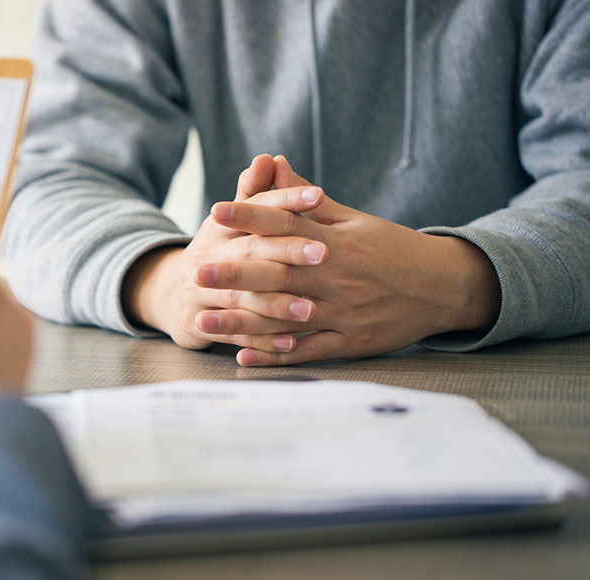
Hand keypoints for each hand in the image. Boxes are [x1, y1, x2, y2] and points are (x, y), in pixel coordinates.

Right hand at [123, 155, 327, 350]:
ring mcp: (200, 292)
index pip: (256, 208)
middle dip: (286, 252)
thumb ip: (253, 193)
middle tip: (324, 253)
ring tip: (311, 309)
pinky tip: (291, 344)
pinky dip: (262, 341)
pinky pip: (235, 333)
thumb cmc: (218, 253)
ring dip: (276, 304)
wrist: (173, 295)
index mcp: (220, 228)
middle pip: (250, 253)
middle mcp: (207, 257)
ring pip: (242, 297)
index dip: (285, 200)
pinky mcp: (200, 324)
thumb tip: (268, 158)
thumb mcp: (229, 222)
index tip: (319, 196)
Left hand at [205, 157, 501, 365]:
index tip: (216, 210)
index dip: (250, 216)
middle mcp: (335, 278)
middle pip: (278, 273)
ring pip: (285, 317)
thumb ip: (306, 200)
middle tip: (197, 269)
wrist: (442, 288)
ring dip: (242, 320)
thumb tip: (271, 164)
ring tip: (203, 319)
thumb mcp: (353, 220)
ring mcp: (341, 313)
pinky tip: (242, 354)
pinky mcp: (348, 342)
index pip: (286, 224)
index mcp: (336, 243)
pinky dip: (275, 354)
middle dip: (235, 272)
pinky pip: (307, 351)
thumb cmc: (392, 248)